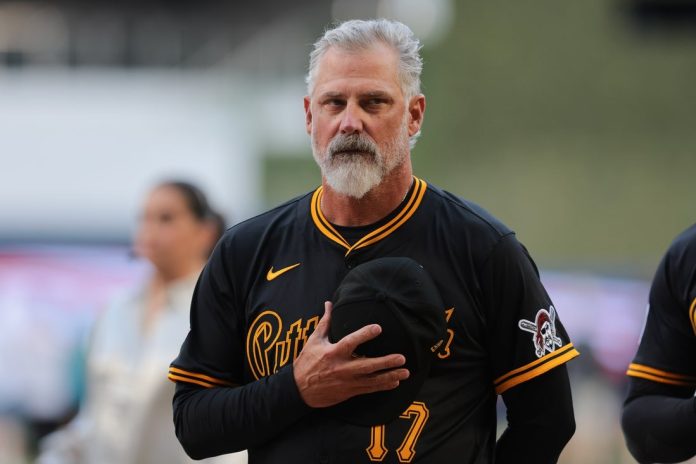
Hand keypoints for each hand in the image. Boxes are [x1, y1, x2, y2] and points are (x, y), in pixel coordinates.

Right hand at [293, 301, 408, 407]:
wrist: (299, 390)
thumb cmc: (306, 362)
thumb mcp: (314, 341)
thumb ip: (325, 322)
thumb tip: (329, 303)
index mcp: (333, 353)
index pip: (351, 342)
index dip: (364, 335)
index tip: (378, 327)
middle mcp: (342, 368)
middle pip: (367, 365)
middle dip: (385, 362)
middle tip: (401, 358)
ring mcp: (347, 382)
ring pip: (372, 380)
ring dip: (390, 376)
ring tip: (405, 371)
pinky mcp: (349, 391)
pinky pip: (369, 389)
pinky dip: (382, 386)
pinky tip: (395, 382)